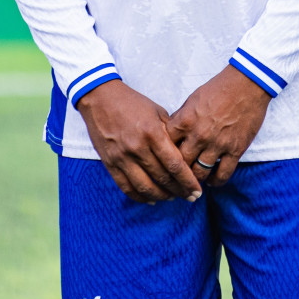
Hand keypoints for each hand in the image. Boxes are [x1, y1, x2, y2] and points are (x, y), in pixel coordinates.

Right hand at [76, 81, 200, 203]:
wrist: (100, 99)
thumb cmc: (134, 103)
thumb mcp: (158, 112)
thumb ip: (171, 133)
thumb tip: (187, 152)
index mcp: (153, 133)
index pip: (174, 164)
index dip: (187, 181)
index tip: (197, 190)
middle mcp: (137, 148)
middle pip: (162, 178)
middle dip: (179, 190)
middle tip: (191, 197)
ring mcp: (121, 158)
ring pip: (144, 187)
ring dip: (162, 196)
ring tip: (174, 197)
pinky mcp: (110, 163)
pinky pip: (126, 187)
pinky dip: (140, 196)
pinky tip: (152, 199)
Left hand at [167, 67, 271, 186]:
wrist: (248, 83)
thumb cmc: (218, 88)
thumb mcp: (192, 100)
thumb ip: (180, 119)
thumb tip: (168, 135)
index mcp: (185, 121)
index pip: (165, 148)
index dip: (161, 158)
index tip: (161, 165)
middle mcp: (199, 135)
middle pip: (180, 164)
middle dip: (176, 174)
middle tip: (174, 181)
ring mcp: (218, 143)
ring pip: (199, 173)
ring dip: (195, 180)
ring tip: (193, 183)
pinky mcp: (236, 149)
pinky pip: (223, 174)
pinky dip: (216, 181)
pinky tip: (212, 181)